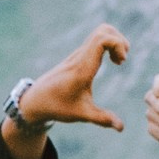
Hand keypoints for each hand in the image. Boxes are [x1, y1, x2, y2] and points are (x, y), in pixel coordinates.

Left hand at [4, 25, 132, 158]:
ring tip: (119, 60)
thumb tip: (122, 128)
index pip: (101, 40)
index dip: (117, 44)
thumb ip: (102, 119)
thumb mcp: (81, 114)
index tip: (121, 62)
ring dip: (115, 41)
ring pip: (100, 32)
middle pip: (103, 30)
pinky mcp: (78, 55)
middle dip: (120, 40)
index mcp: (82, 68)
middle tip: (122, 59)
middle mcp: (80, 56)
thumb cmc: (58, 106)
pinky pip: (96, 39)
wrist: (36, 100)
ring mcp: (78, 54)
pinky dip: (109, 44)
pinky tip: (111, 61)